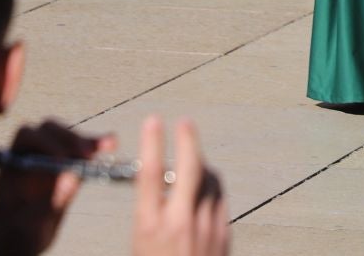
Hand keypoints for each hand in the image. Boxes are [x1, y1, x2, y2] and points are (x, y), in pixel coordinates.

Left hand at [0, 119, 115, 255]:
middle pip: (49, 131)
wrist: (20, 242)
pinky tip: (111, 144)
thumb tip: (74, 178)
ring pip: (68, 138)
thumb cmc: (18, 234)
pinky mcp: (67, 168)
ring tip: (109, 145)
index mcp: (13, 166)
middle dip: (69, 138)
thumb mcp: (30, 225)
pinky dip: (97, 146)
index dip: (45, 142)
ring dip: (87, 141)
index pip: (26, 136)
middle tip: (86, 155)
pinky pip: (82, 152)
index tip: (61, 159)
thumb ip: (50, 203)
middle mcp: (31, 157)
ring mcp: (49, 160)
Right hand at [131, 116, 228, 255]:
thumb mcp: (140, 246)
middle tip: (184, 123)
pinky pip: (220, 200)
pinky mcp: (224, 235)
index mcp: (150, 227)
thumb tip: (159, 191)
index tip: (153, 120)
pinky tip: (204, 187)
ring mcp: (207, 228)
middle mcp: (181, 223)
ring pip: (210, 181)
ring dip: (201, 166)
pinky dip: (212, 187)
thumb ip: (150, 217)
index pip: (151, 174)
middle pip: (189, 168)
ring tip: (192, 159)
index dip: (153, 142)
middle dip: (187, 140)